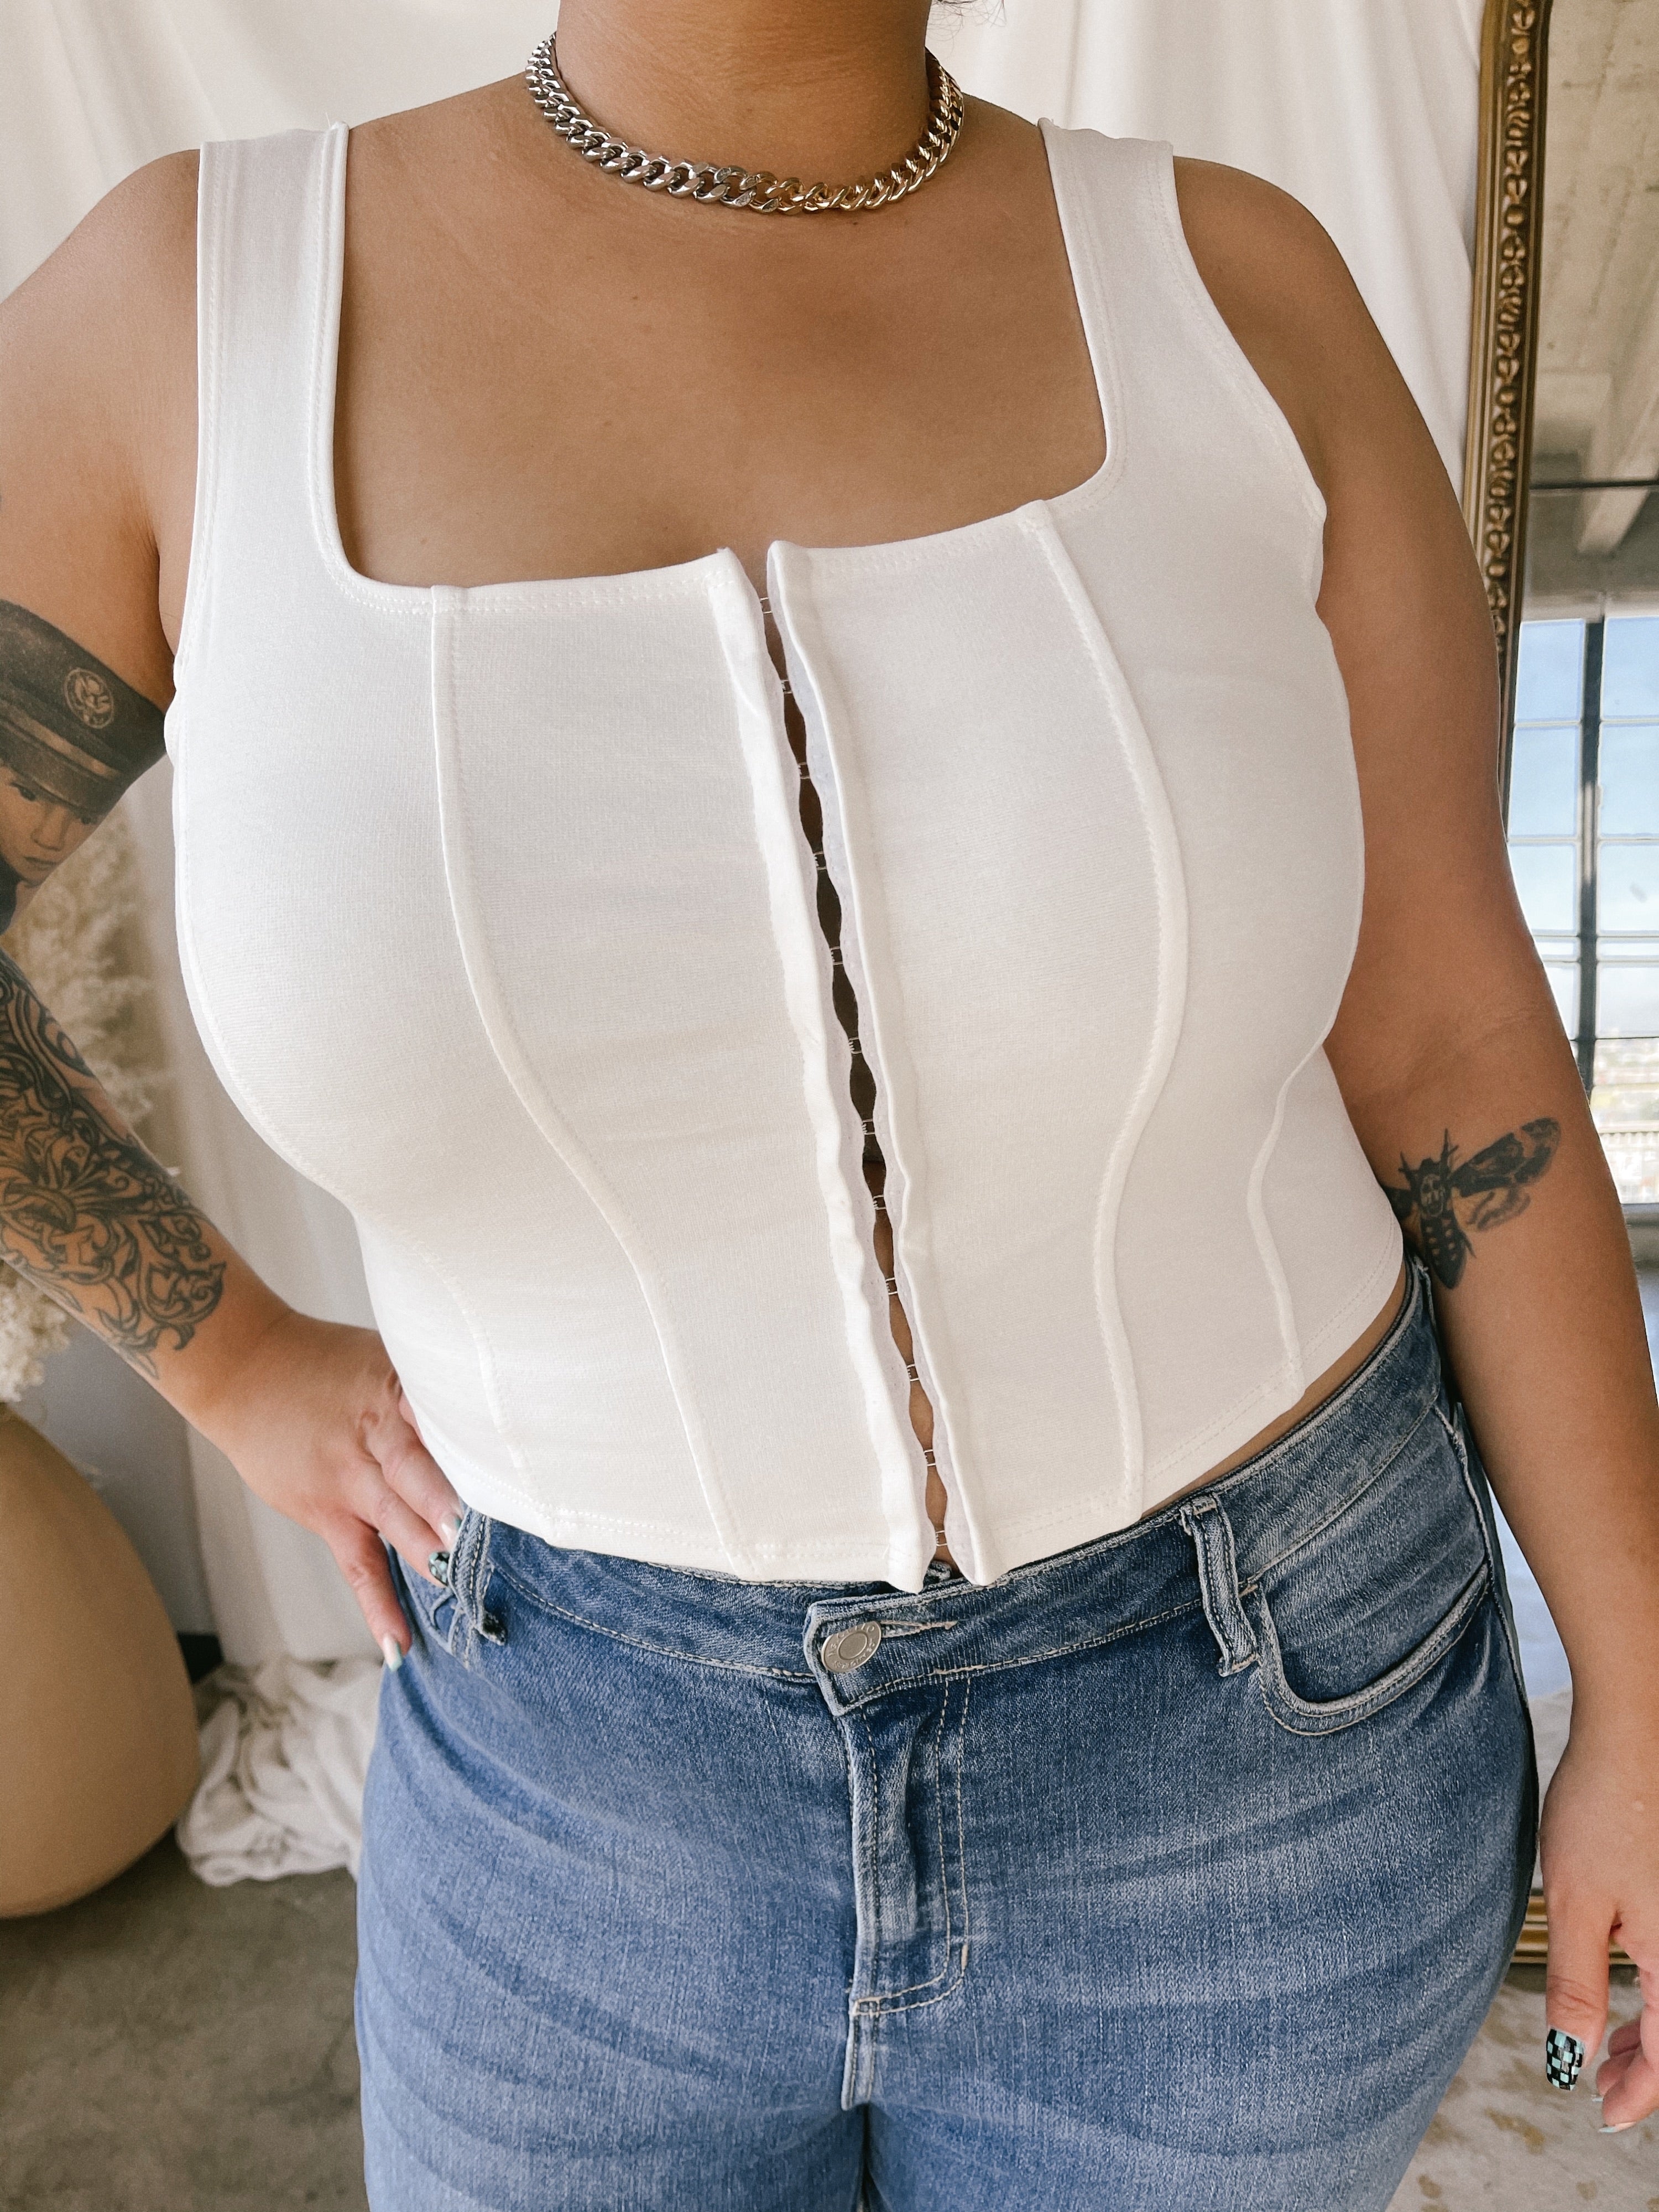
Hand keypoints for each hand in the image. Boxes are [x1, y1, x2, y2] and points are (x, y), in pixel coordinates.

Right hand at [192, 1307, 464, 1664]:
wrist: (244, 1368)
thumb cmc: (327, 1365)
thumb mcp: (387, 1357)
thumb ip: (434, 1392)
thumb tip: (497, 1417)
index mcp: (401, 1391)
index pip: (448, 1419)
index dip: (482, 1446)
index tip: (519, 1471)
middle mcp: (377, 1435)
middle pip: (423, 1470)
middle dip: (457, 1503)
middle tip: (495, 1533)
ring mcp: (349, 1477)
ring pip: (396, 1517)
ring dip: (430, 1550)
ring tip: (462, 1579)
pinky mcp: (326, 1512)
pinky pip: (358, 1565)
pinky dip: (377, 1606)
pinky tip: (399, 1645)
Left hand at [1538, 1707, 1658, 2128]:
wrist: (1635, 1734)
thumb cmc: (1601, 1808)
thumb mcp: (1574, 1902)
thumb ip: (1578, 1985)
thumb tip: (1570, 2056)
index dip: (1638, 2094)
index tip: (1601, 2113)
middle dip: (1645, 2070)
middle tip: (1597, 2086)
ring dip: (1652, 2033)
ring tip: (1605, 2047)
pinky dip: (1657, 1992)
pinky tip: (1627, 1992)